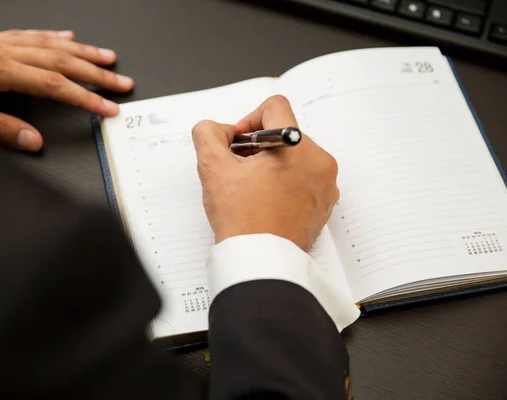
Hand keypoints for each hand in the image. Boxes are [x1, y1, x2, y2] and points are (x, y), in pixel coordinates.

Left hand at [0, 30, 133, 150]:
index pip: (54, 85)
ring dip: (84, 52)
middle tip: (122, 82)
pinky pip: (30, 34)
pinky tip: (67, 37)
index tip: (107, 108)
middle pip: (62, 61)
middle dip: (96, 73)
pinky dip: (53, 36)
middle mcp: (2, 51)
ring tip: (108, 58)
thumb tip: (34, 142)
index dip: (85, 98)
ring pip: (51, 44)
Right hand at [192, 95, 338, 250]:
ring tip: (250, 188)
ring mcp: (326, 185)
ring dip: (270, 165)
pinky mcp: (324, 204)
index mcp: (298, 147)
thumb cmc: (242, 220)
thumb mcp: (213, 168)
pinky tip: (265, 201)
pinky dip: (284, 183)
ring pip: (294, 157)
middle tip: (238, 169)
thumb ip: (208, 134)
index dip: (248, 121)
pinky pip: (304, 179)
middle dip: (257, 147)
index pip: (274, 107)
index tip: (237, 144)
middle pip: (285, 134)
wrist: (260, 262)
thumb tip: (218, 130)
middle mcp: (320, 162)